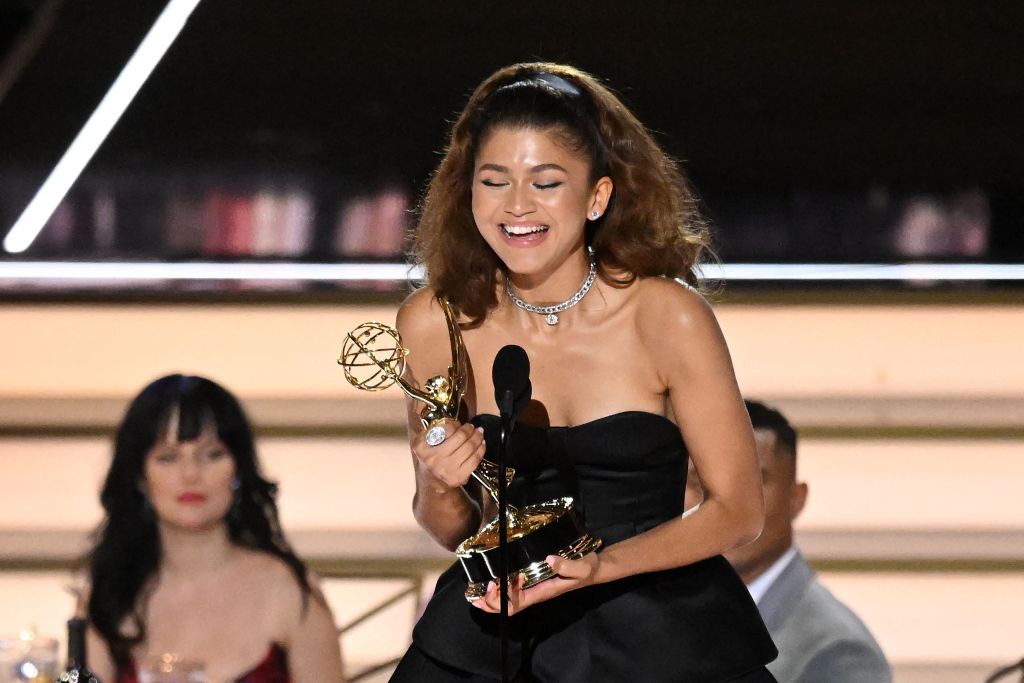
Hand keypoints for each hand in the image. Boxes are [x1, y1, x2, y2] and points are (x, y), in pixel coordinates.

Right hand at [412, 420, 485, 489]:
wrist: (431, 481)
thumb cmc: (429, 457)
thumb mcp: (423, 441)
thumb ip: (435, 429)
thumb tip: (457, 423)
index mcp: (423, 448)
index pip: (446, 430)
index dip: (456, 425)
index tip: (459, 424)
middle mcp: (434, 459)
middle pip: (460, 438)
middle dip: (470, 430)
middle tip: (472, 427)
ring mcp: (447, 469)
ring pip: (469, 448)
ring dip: (477, 437)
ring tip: (479, 432)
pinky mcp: (459, 477)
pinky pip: (474, 460)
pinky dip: (481, 450)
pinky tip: (482, 444)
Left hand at [471, 553, 599, 614]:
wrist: (593, 569)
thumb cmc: (586, 569)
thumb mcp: (581, 567)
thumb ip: (566, 565)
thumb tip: (549, 560)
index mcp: (541, 593)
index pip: (516, 604)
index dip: (502, 599)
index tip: (495, 583)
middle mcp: (533, 593)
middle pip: (506, 607)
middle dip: (490, 602)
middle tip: (479, 589)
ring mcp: (532, 588)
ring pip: (506, 602)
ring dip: (489, 600)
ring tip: (474, 593)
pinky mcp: (532, 580)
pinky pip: (511, 591)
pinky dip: (497, 590)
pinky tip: (489, 582)